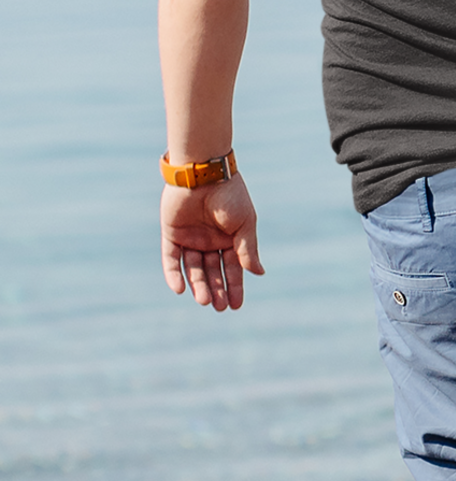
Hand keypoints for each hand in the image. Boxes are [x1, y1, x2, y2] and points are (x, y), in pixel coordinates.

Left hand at [160, 175, 263, 310]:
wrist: (204, 173)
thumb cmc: (230, 195)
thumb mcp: (244, 223)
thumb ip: (248, 249)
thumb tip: (259, 273)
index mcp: (230, 237)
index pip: (233, 266)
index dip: (235, 285)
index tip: (235, 305)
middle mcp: (210, 240)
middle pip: (212, 271)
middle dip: (217, 289)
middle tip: (219, 307)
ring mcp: (190, 238)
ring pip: (193, 268)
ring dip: (198, 284)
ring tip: (205, 300)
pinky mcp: (172, 234)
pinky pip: (171, 258)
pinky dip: (174, 274)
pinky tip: (179, 289)